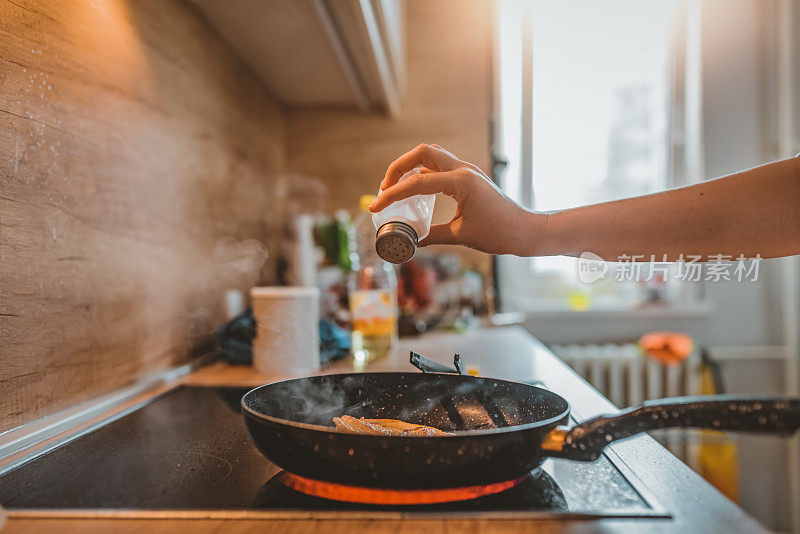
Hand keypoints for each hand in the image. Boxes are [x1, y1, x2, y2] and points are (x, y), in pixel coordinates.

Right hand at [369, 144, 544, 255]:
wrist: (526, 230)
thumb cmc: (500, 233)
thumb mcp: (461, 236)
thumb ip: (432, 236)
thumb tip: (410, 242)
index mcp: (461, 182)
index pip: (417, 183)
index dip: (392, 195)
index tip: (376, 206)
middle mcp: (463, 170)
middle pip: (421, 153)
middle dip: (398, 167)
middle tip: (385, 188)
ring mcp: (467, 171)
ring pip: (430, 155)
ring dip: (410, 167)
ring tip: (396, 187)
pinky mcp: (469, 178)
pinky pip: (440, 167)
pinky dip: (423, 174)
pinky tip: (415, 191)